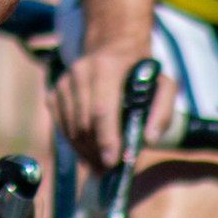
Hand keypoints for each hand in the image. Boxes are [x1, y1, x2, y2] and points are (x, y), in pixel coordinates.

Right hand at [50, 49, 173, 170]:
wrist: (111, 47)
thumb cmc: (139, 71)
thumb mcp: (163, 84)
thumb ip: (163, 112)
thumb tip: (149, 140)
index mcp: (107, 67)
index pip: (101, 109)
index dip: (106, 138)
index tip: (113, 162)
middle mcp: (80, 72)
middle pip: (84, 123)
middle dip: (97, 151)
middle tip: (110, 170)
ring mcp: (64, 82)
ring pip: (71, 128)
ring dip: (85, 151)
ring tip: (101, 165)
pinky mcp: (55, 92)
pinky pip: (60, 126)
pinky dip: (74, 143)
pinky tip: (89, 151)